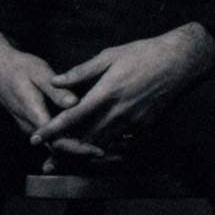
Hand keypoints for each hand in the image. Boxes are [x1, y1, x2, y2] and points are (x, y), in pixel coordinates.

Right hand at [0, 31, 99, 159]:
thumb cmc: (20, 67)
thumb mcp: (39, 73)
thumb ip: (56, 91)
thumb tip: (74, 103)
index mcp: (33, 114)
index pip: (56, 141)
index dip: (78, 148)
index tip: (97, 150)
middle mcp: (30, 125)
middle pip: (56, 147)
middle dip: (80, 151)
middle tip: (103, 151)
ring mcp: (29, 126)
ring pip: (53, 143)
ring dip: (73, 146)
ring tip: (98, 145)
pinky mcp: (32, 122)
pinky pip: (49, 135)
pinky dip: (66, 137)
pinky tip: (84, 134)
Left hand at [30, 23, 214, 157]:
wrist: (178, 62)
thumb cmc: (143, 54)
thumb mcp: (111, 55)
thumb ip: (82, 71)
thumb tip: (56, 80)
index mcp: (106, 92)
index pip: (73, 116)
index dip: (52, 129)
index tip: (36, 137)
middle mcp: (118, 112)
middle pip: (85, 138)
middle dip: (65, 150)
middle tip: (48, 160)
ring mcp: (132, 122)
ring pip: (102, 144)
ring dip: (83, 153)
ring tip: (67, 160)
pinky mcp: (143, 126)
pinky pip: (119, 141)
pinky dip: (106, 146)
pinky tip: (97, 148)